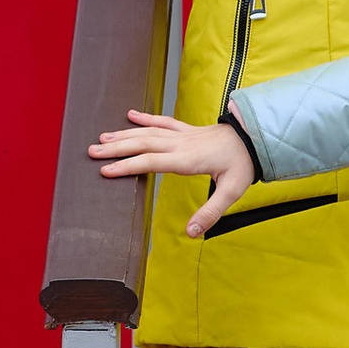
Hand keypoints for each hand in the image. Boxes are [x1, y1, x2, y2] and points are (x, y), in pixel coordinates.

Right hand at [89, 109, 256, 236]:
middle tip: (92, 152)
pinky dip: (146, 117)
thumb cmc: (244, 164)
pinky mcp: (188, 130)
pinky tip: (131, 115)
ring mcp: (184, 134)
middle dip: (116, 148)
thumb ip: (210, 213)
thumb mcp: (232, 192)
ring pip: (149, 132)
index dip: (127, 166)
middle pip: (143, 144)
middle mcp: (181, 144)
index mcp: (188, 159)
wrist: (257, 137)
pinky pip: (164, 121)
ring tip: (102, 139)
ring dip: (124, 134)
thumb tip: (192, 233)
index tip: (106, 171)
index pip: (151, 162)